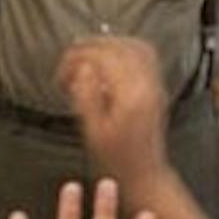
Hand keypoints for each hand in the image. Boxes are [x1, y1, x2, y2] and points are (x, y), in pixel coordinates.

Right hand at [58, 37, 168, 190]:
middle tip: (70, 55)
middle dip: (92, 45)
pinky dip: (126, 50)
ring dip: (110, 43)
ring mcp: (155, 85)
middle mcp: (147, 85)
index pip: (103, 58)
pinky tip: (110, 60)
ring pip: (135, 47)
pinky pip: (145, 56)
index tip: (62, 71)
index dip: (78, 58)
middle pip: (120, 46)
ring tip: (88, 52)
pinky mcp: (157, 89)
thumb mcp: (93, 130)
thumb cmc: (116, 159)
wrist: (144, 174)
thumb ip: (86, 95)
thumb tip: (82, 69)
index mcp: (130, 94)